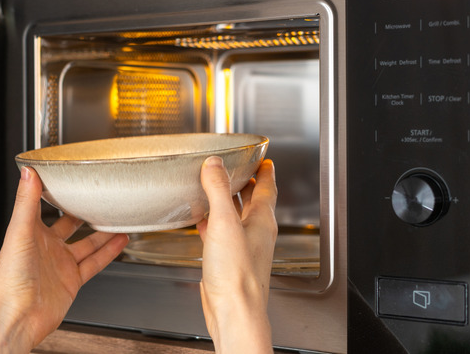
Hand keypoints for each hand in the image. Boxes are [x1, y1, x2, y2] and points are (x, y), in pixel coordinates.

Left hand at [0, 166, 128, 352]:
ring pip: (87, 243)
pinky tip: (120, 241)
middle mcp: (46, 247)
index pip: (44, 206)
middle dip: (82, 211)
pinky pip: (94, 262)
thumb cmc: (10, 279)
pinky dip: (109, 252)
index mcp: (30, 233)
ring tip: (117, 217)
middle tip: (98, 197)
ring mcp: (60, 264)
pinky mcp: (72, 280)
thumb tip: (28, 172)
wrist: (18, 316)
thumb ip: (26, 202)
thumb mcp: (19, 232)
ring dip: (102, 231)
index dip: (55, 192)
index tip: (68, 177)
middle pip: (69, 224)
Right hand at [197, 157, 277, 352]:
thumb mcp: (224, 223)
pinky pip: (221, 235)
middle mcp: (256, 233)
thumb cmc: (237, 274)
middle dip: (245, 184)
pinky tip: (201, 224)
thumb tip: (214, 165)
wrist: (233, 311)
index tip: (263, 159)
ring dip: (227, 203)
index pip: (268, 188)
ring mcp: (243, 248)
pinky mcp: (228, 261)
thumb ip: (218, 191)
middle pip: (253, 201)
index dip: (265, 171)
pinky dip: (213, 224)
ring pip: (236, 218)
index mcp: (262, 221)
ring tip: (216, 190)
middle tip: (237, 170)